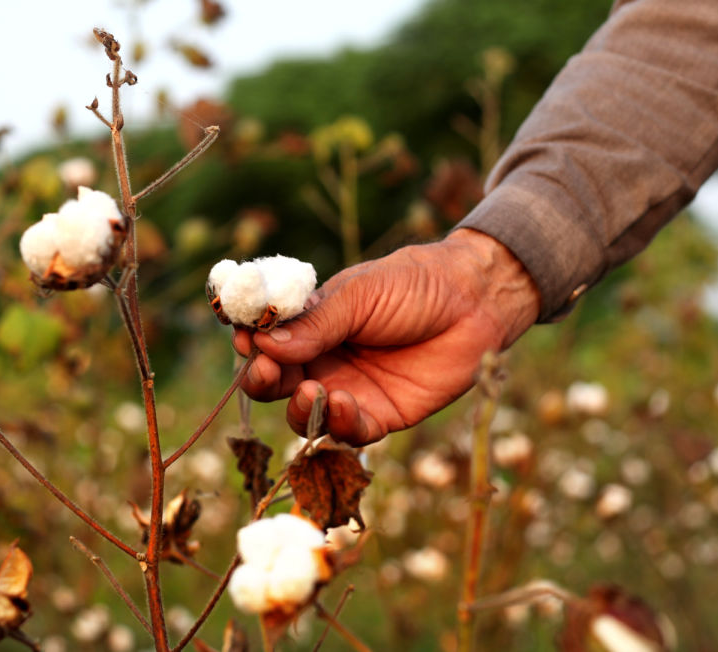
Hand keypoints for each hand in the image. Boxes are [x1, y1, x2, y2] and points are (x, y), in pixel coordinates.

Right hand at [232, 229, 539, 444]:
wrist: (475, 302)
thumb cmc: (414, 285)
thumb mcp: (360, 296)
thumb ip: (315, 324)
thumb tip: (263, 344)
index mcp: (309, 325)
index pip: (264, 341)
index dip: (248, 343)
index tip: (243, 338)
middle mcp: (322, 361)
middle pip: (275, 383)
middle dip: (263, 380)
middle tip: (266, 370)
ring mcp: (349, 390)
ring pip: (306, 415)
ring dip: (300, 409)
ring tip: (311, 391)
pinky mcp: (380, 416)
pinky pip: (350, 432)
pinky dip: (340, 424)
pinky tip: (345, 403)